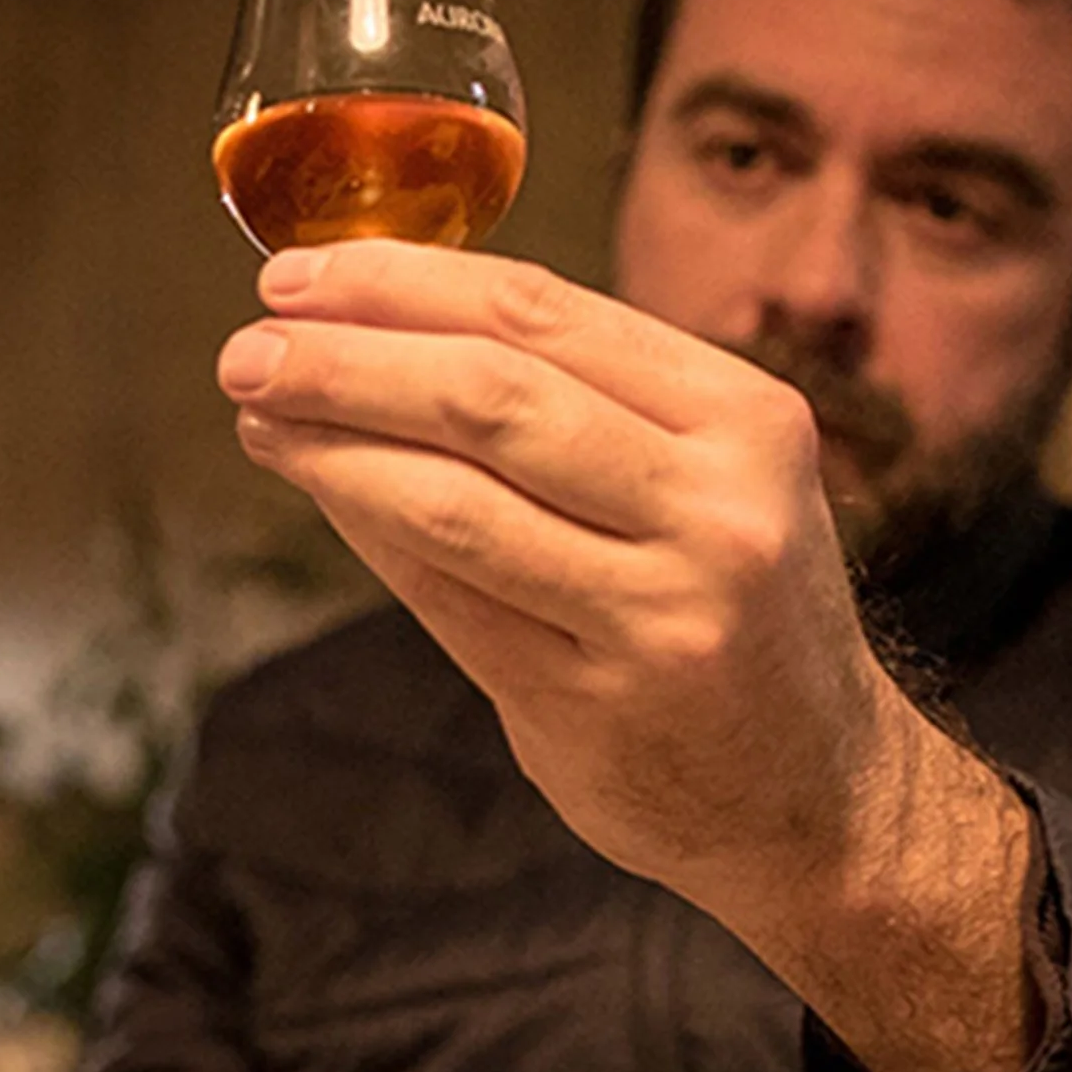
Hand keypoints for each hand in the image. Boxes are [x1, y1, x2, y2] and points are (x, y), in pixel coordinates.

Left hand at [219, 238, 884, 898]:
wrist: (820, 799)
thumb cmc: (739, 617)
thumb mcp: (709, 486)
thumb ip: (582, 411)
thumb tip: (380, 329)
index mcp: (747, 419)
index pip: (545, 314)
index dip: (406, 281)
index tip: (305, 273)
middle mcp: (716, 509)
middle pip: (490, 394)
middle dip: (348, 357)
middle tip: (251, 344)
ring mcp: (659, 613)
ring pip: (455, 498)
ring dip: (333, 445)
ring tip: (259, 411)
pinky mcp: (595, 702)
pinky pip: (448, 597)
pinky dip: (367, 532)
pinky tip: (318, 492)